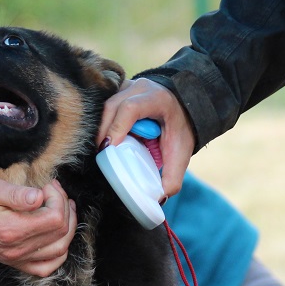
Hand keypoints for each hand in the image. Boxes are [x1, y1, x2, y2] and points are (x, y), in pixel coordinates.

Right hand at [0, 176, 76, 276]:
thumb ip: (18, 194)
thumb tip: (40, 197)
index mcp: (12, 230)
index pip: (55, 218)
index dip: (58, 198)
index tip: (48, 185)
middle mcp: (16, 249)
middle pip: (61, 235)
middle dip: (65, 210)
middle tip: (56, 193)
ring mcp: (15, 258)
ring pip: (59, 252)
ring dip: (67, 230)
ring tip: (61, 210)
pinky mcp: (13, 261)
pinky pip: (45, 268)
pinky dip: (58, 253)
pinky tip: (55, 236)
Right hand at [97, 78, 194, 198]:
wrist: (184, 105)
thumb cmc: (181, 128)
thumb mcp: (181, 153)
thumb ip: (173, 177)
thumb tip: (157, 199)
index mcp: (157, 99)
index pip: (130, 109)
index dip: (116, 128)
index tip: (108, 149)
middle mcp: (139, 88)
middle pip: (111, 107)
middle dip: (102, 132)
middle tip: (100, 156)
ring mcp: (126, 86)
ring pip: (103, 106)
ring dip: (99, 128)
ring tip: (101, 150)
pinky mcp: (117, 90)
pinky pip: (102, 105)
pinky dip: (99, 122)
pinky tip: (102, 139)